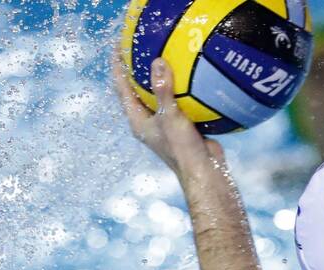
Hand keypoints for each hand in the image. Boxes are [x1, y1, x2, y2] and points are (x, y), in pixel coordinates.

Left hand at [110, 45, 223, 184]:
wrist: (205, 172)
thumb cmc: (182, 150)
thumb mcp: (171, 117)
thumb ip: (163, 90)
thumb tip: (157, 61)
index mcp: (138, 120)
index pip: (122, 88)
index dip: (118, 65)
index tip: (119, 44)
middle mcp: (148, 120)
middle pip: (138, 88)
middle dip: (137, 67)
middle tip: (140, 43)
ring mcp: (165, 122)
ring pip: (159, 93)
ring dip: (161, 75)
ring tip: (165, 51)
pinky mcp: (181, 123)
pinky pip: (179, 98)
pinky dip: (182, 85)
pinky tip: (193, 72)